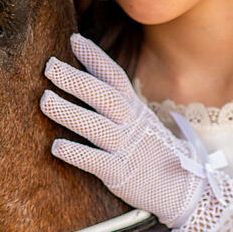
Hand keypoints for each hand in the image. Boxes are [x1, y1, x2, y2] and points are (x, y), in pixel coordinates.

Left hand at [40, 34, 224, 229]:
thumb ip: (121, 104)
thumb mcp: (143, 123)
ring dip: (68, 111)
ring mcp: (127, 149)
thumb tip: (94, 81)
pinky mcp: (121, 174)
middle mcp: (131, 125)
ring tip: (44, 100)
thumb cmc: (158, 154)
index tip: (73, 39)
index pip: (115, 77)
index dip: (95, 57)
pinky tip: (55, 147)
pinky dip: (76, 153)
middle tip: (49, 65)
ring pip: (95, 126)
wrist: (188, 192)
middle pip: (103, 96)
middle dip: (75, 79)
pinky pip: (96, 161)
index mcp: (136, 110)